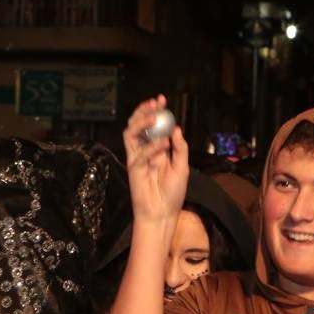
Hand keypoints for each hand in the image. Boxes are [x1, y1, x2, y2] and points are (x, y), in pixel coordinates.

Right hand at [123, 96, 188, 229]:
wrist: (162, 213)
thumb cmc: (172, 194)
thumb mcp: (182, 167)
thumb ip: (179, 148)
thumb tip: (176, 129)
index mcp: (157, 149)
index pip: (152, 126)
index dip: (156, 112)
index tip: (163, 101)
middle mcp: (145, 151)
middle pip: (137, 125)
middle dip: (144, 111)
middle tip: (155, 103)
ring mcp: (137, 158)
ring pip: (131, 133)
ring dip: (141, 122)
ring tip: (154, 116)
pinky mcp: (133, 168)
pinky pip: (139, 153)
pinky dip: (152, 147)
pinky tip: (164, 144)